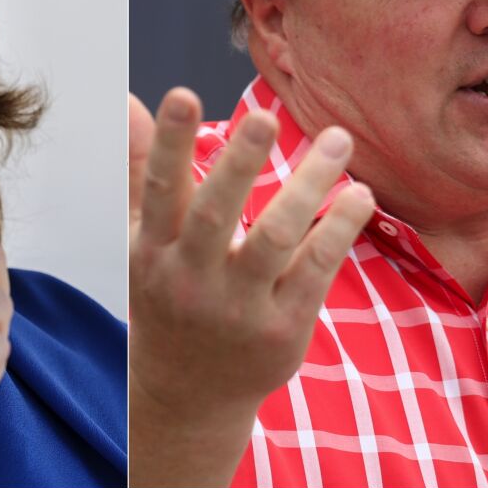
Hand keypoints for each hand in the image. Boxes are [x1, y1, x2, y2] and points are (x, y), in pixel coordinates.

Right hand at [128, 88, 373, 486]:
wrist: (188, 393)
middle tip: (264, 116)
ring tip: (338, 138)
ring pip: (275, 240)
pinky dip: (338, 231)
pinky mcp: (282, 329)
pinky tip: (359, 194)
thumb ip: (140, 167)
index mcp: (154, 250)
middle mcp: (191, 279)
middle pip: (215, 216)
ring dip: (309, 186)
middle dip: (238, 165)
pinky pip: (314, 272)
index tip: (180, 94)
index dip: (167, 144)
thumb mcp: (142, 237)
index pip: (160, 190)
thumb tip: (128, 100)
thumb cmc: (168, 294)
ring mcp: (238, 308)